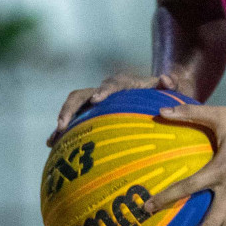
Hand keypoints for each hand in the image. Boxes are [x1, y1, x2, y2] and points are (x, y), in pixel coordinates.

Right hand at [47, 71, 184, 145]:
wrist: (159, 91)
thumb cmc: (168, 93)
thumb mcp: (173, 88)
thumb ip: (170, 84)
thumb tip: (167, 79)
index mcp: (123, 84)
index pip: (111, 85)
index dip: (103, 91)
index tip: (96, 100)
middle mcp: (105, 91)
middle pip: (82, 94)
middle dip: (70, 108)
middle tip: (62, 124)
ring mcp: (96, 102)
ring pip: (74, 107)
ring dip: (63, 119)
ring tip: (53, 139)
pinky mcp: (92, 114)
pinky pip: (75, 121)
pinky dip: (64, 131)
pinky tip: (52, 146)